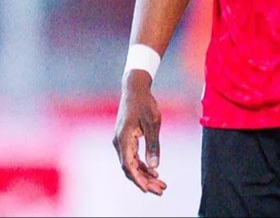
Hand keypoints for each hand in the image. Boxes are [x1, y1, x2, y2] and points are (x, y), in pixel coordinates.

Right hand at [112, 70, 166, 194]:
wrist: (134, 89)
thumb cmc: (144, 103)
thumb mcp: (153, 123)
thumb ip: (153, 145)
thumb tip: (155, 166)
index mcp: (123, 138)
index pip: (129, 166)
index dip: (138, 179)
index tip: (148, 190)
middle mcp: (119, 142)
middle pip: (130, 168)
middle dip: (145, 181)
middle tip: (161, 190)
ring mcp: (121, 141)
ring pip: (131, 164)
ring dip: (145, 175)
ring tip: (161, 184)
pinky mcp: (125, 140)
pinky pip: (132, 158)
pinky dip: (142, 166)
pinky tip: (154, 172)